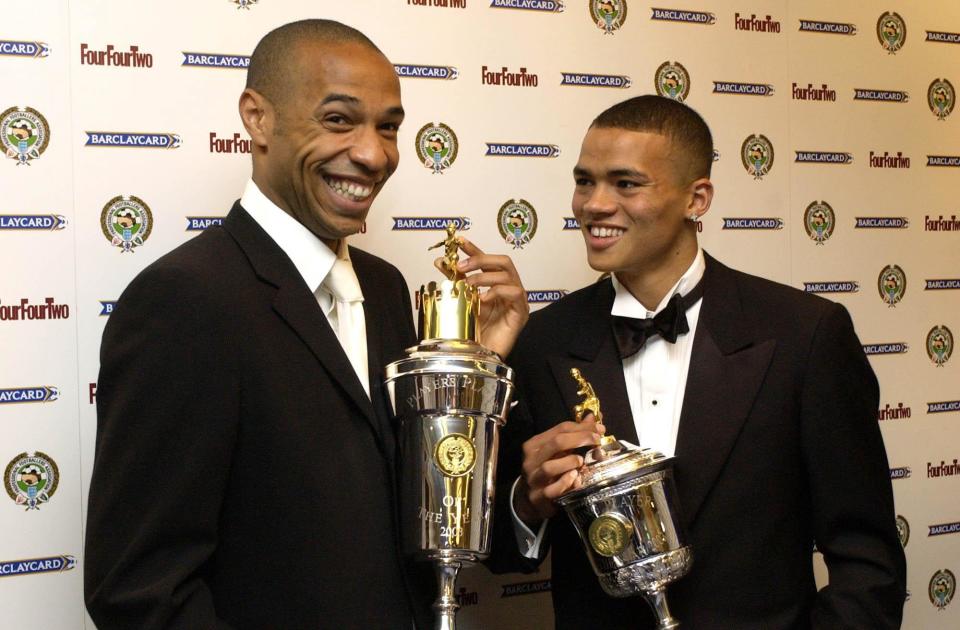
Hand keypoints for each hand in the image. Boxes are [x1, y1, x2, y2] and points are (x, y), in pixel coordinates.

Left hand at [434, 237, 528, 356]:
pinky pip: (514, 293)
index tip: (459, 240)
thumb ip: (455, 281)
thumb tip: (440, 262)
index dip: (474, 248)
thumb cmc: (474, 331)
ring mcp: (517, 300)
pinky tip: (482, 300)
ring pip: (508, 275)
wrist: (480, 355)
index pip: (487, 261)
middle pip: (503, 261)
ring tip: (468, 285)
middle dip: (480, 259)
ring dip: (484, 276)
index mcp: (496, 284)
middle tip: (461, 266)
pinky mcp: (521, 312)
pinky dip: (496, 292)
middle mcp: (509, 289)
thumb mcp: (462, 301)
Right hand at [513, 417, 604, 526]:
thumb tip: (592, 418)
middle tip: (597, 440)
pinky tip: (575, 479)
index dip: (582, 427)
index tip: (599, 429)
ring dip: (570, 462)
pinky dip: (565, 483)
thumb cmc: (546, 470)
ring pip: (550, 467)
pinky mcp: (538, 497)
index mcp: (535, 444)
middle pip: (556, 443)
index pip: (560, 429)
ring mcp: (534, 479)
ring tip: (581, 462)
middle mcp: (532, 460)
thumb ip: (572, 435)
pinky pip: (552, 490)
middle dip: (581, 439)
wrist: (528, 499)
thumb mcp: (556, 451)